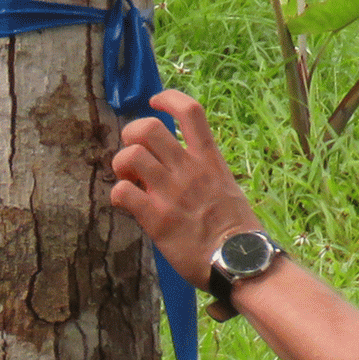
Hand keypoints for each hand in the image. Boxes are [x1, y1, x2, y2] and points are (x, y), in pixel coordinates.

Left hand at [109, 90, 261, 288]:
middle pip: (147, 128)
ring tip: (130, 179)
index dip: (167, 98)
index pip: (190, 111)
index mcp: (209, 160)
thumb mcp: (227, 187)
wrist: (240, 261)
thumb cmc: (236, 230)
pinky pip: (122, 192)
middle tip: (134, 153)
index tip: (155, 102)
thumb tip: (182, 166)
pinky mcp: (156, 218)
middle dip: (131, 134)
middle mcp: (189, 170)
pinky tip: (127, 204)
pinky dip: (118, 195)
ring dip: (121, 165)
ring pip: (129, 156)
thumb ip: (204, 172)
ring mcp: (171, 193)